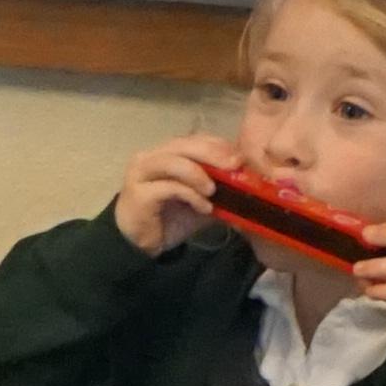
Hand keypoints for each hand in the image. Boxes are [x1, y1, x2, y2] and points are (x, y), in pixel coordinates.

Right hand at [112, 140, 228, 256]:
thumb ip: (217, 186)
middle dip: (212, 153)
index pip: (193, 139)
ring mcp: (141, 173)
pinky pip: (169, 187)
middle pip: (184, 144)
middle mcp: (150, 157)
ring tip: (213, 191)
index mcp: (165, 153)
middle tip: (235, 165)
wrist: (139, 245)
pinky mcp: (138, 193)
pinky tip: (204, 207)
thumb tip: (246, 181)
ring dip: (199, 174)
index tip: (239, 157)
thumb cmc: (169, 219)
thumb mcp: (200, 199)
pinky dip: (191, 195)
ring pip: (174, 162)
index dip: (217, 144)